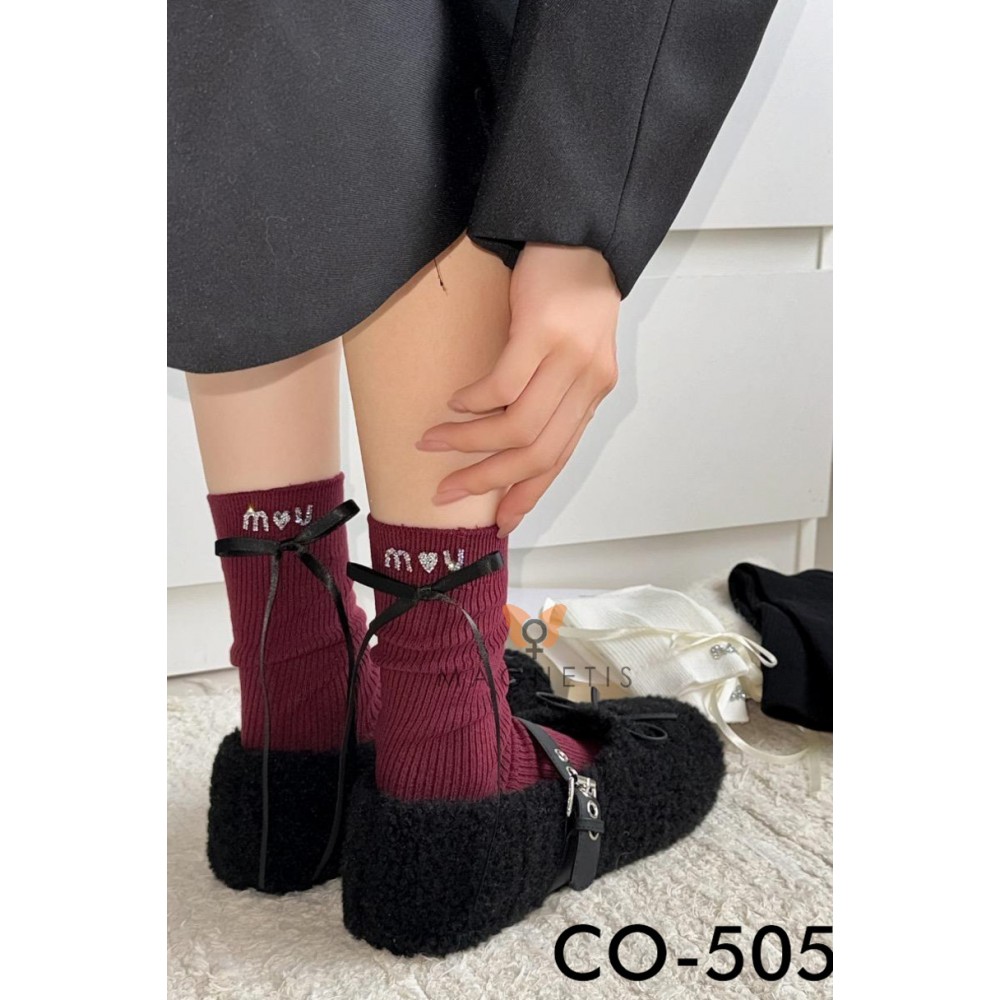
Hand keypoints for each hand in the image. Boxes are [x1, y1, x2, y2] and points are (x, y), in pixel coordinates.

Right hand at [416, 242, 620, 536]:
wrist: (581, 233)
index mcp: (592, 394)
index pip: (559, 459)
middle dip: (489, 480)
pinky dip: (473, 403)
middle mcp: (587, 383)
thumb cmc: (569, 293)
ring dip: (470, 443)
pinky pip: (502, 387)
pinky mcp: (542, 332)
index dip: (526, 493)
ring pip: (517, 427)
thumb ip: (549, 394)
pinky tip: (455, 403)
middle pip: (538, 453)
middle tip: (449, 491)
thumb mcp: (568, 353)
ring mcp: (568, 358)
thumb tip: (506, 437)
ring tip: (435, 442)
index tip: (499, 521)